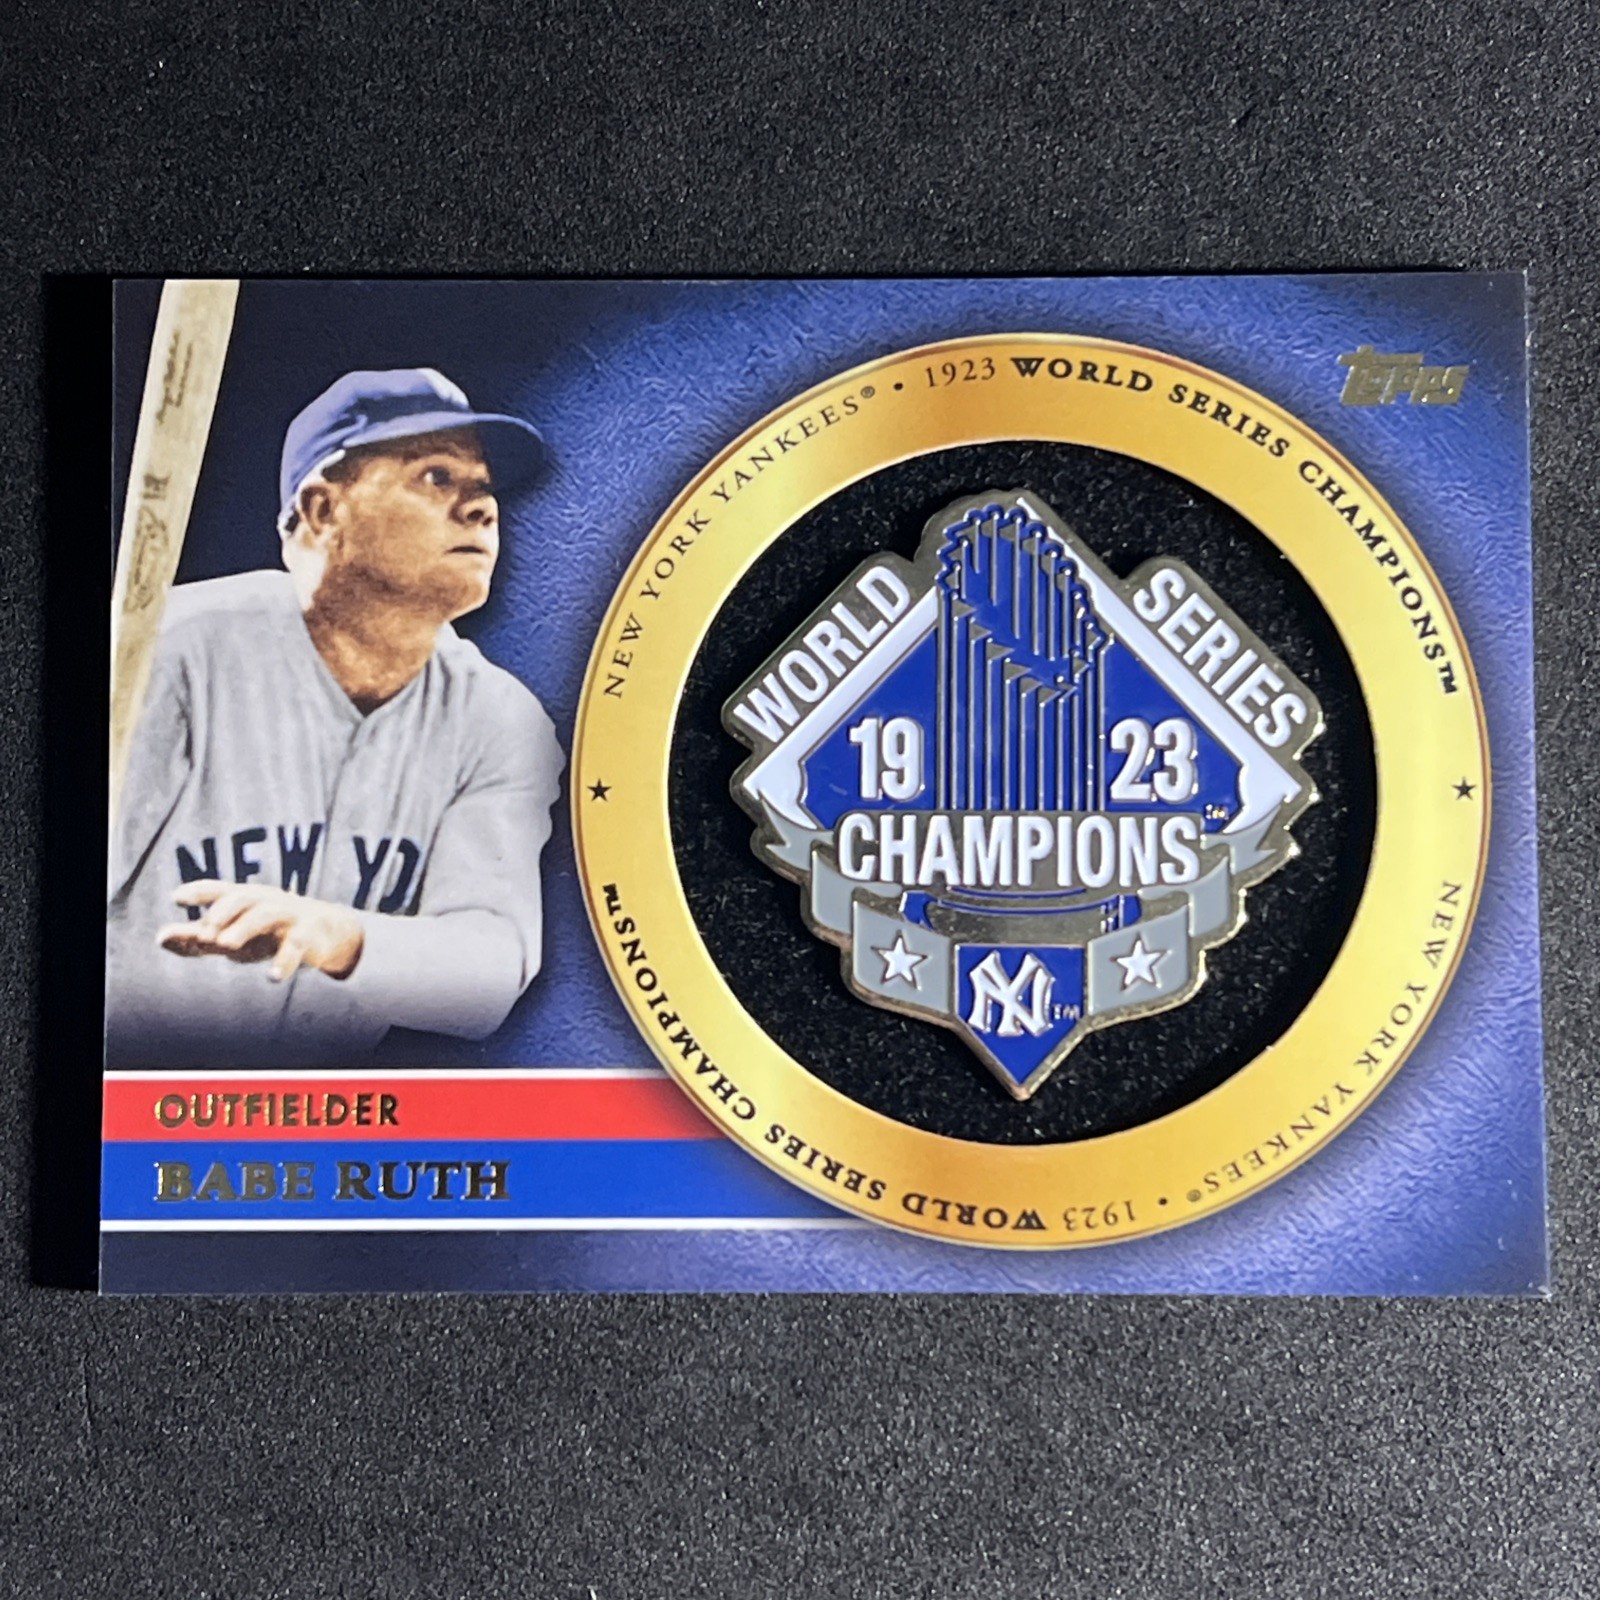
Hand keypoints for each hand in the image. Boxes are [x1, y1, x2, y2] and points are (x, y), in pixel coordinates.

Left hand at [157, 880, 364, 981]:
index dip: (199, 892)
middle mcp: (265, 901)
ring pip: (265, 915)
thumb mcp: (232, 934)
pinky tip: (273, 977)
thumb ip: (196, 937)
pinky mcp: (308, 935)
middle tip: (203, 933)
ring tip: (223, 946)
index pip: (220, 890)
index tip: (177, 898)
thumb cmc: (268, 932)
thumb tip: (160, 938)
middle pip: (242, 898)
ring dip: (244, 927)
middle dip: (222, 912)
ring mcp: (288, 916)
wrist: (326, 933)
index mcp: (245, 899)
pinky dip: (285, 961)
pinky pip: (296, 946)